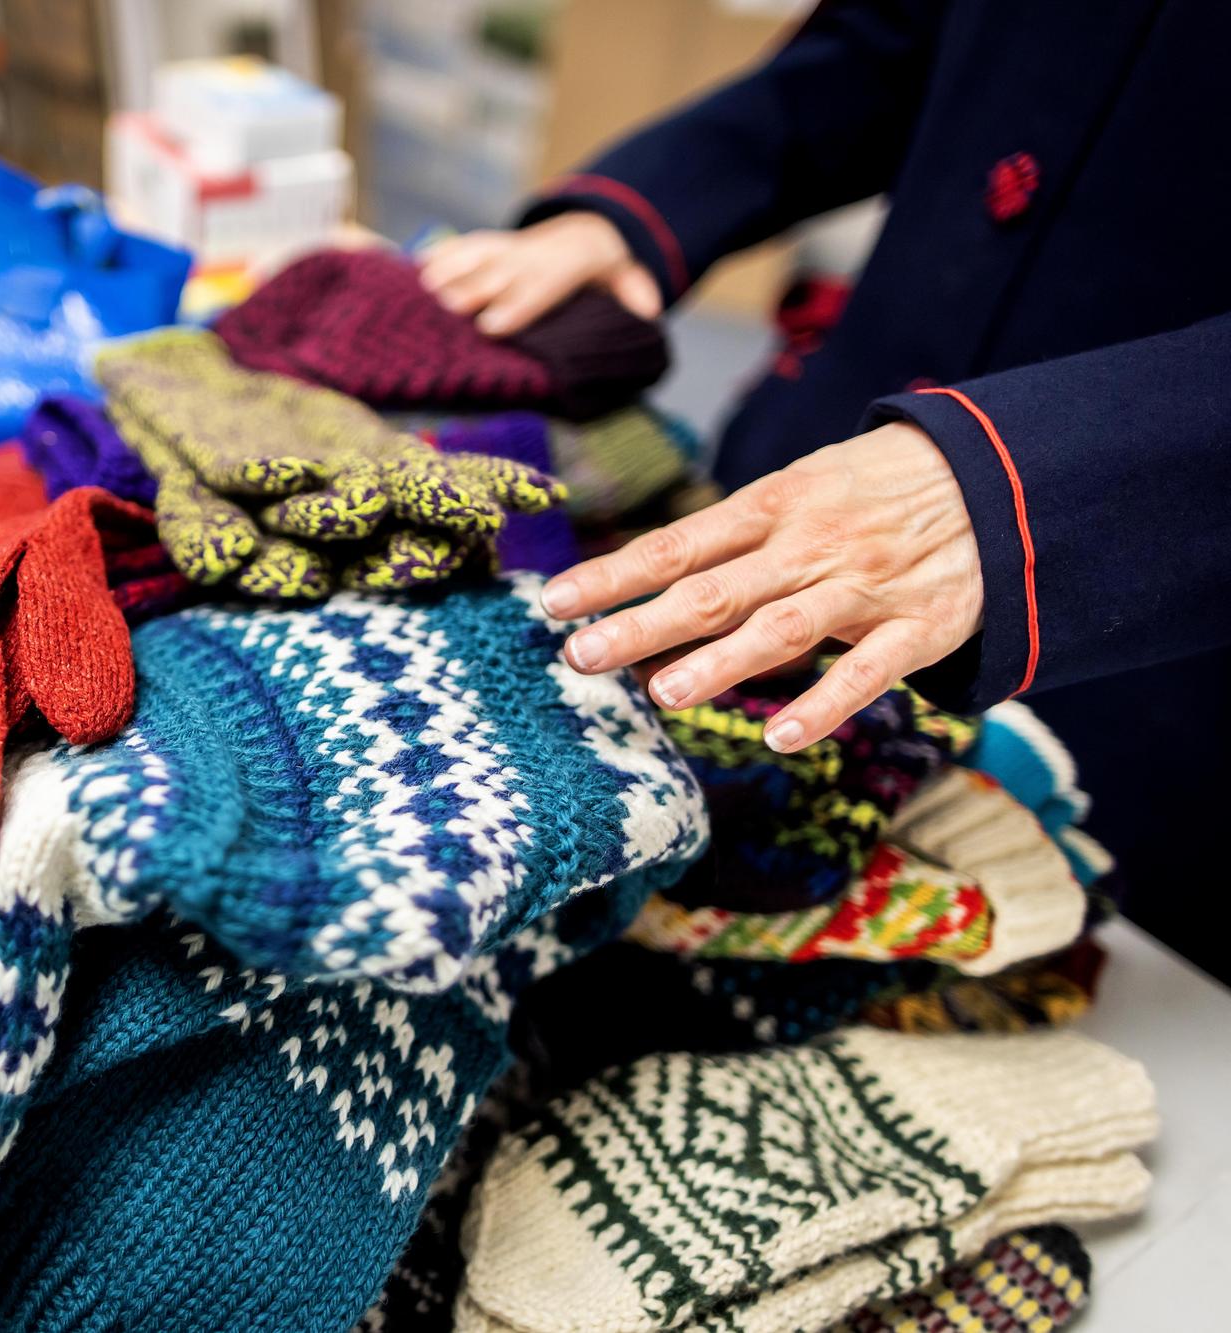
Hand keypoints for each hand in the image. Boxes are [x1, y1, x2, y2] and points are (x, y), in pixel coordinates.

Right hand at [419, 212, 662, 335]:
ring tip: (417, 293)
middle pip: (496, 275)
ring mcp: (506, 246)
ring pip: (473, 256)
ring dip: (445, 273)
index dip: (514, 307)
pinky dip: (437, 257)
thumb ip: (635, 291)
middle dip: (470, 292)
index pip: (538, 288)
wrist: (586, 229)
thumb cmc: (600, 269)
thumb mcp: (626, 275)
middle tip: (444, 313)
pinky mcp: (488, 244)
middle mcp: (530, 255)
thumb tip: (648, 311)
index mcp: (563, 266)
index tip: (490, 328)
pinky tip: (411, 272)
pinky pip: (460, 247)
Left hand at [543, 423, 983, 752]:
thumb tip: (653, 581)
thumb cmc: (877, 486)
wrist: (1004, 472)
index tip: (552, 601)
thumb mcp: (803, 486)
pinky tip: (781, 736)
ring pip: (781, 629)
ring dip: (720, 663)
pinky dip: (826, 704)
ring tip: (662, 693)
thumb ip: (736, 536)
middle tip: (578, 655)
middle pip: (711, 590)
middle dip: (640, 624)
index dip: (613, 574)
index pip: (675, 545)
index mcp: (773, 506)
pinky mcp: (921, 626)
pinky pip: (868, 671)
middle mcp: (809, 545)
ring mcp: (865, 587)